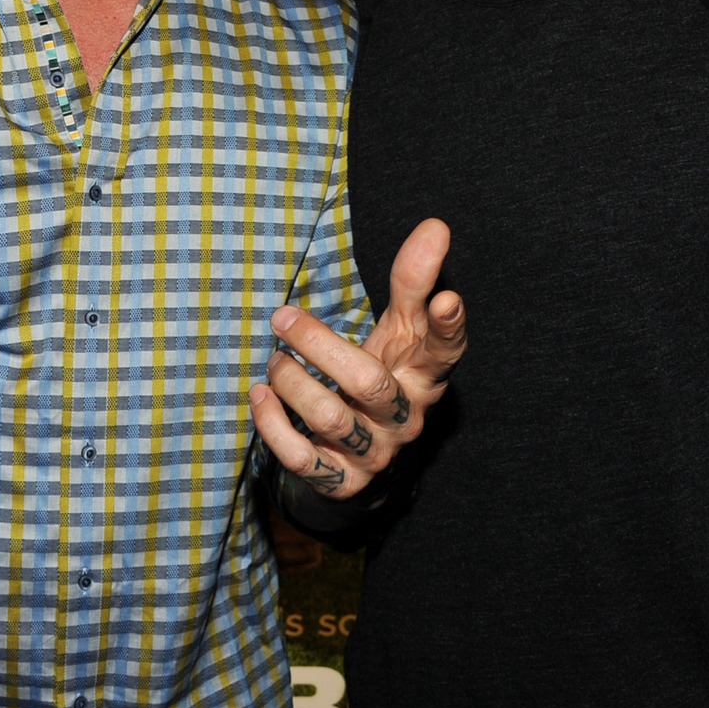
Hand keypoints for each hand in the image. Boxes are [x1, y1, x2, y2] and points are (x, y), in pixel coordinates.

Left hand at [249, 218, 464, 499]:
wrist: (366, 460)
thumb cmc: (382, 377)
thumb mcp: (400, 332)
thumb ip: (412, 283)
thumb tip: (436, 225)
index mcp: (424, 377)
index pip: (444, 351)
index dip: (448, 327)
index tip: (447, 297)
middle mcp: (405, 418)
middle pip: (368, 383)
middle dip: (318, 345)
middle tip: (282, 318)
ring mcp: (375, 454)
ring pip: (330, 418)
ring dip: (291, 382)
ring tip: (276, 359)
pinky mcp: (341, 482)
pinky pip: (300, 457)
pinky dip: (272, 423)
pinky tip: (260, 394)